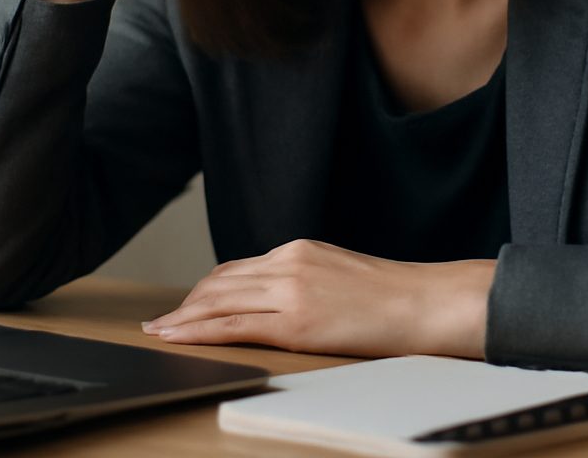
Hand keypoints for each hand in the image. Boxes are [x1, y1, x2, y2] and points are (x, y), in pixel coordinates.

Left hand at [141, 239, 496, 358]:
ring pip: (217, 301)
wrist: (427, 302)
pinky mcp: (295, 321)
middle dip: (185, 304)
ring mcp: (290, 290)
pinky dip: (197, 332)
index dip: (205, 288)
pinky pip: (231, 325)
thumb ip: (307, 280)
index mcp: (300, 249)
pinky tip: (179, 337)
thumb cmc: (395, 296)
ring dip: (182, 318)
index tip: (186, 303)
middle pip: (218, 282)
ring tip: (160, 332)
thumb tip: (281, 301)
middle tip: (161, 322)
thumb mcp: (341, 274)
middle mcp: (288, 262)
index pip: (237, 268)